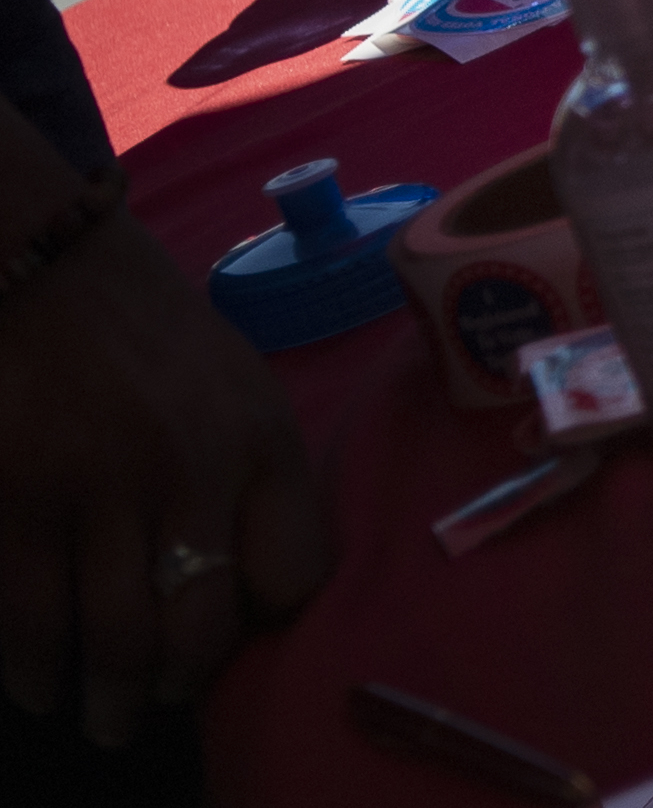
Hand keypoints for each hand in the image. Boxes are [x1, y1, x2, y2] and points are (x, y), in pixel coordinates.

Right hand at [0, 207, 334, 748]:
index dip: (271, 622)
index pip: (295, 573)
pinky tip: (39, 683)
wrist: (50, 268)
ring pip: (114, 641)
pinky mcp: (17, 500)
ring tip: (102, 714)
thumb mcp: (240, 388)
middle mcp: (193, 470)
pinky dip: (33, 670)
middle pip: (201, 629)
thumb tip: (259, 589)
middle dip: (179, 686)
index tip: (243, 639)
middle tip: (160, 704)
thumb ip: (255, 479)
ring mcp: (100, 488)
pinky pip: (29, 619)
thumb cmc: (154, 338)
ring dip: (108, 697)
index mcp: (262, 441)